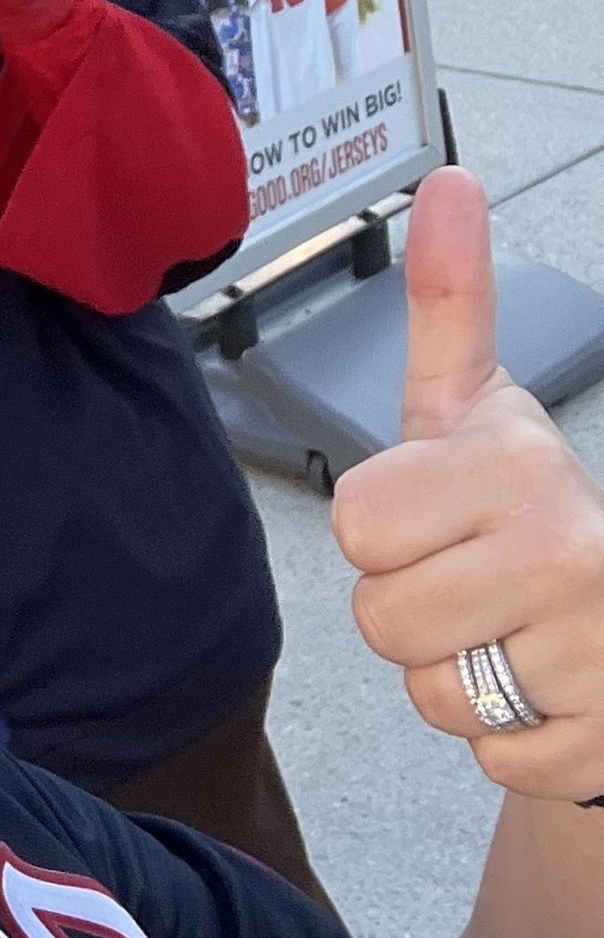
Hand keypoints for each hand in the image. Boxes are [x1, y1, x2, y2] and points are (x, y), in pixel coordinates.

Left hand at [332, 170, 603, 802]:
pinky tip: (546, 690)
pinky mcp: (602, 745)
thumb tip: (452, 179)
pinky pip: (488, 758)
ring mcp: (597, 657)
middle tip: (473, 579)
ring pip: (430, 694)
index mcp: (521, 467)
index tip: (442, 512)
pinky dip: (507, 738)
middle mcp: (571, 554)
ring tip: (508, 631)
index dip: (385, 528)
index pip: (357, 525)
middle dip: (412, 607)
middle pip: (380, 617)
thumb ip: (453, 299)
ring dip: (455, 676)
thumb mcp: (479, 405)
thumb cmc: (524, 509)